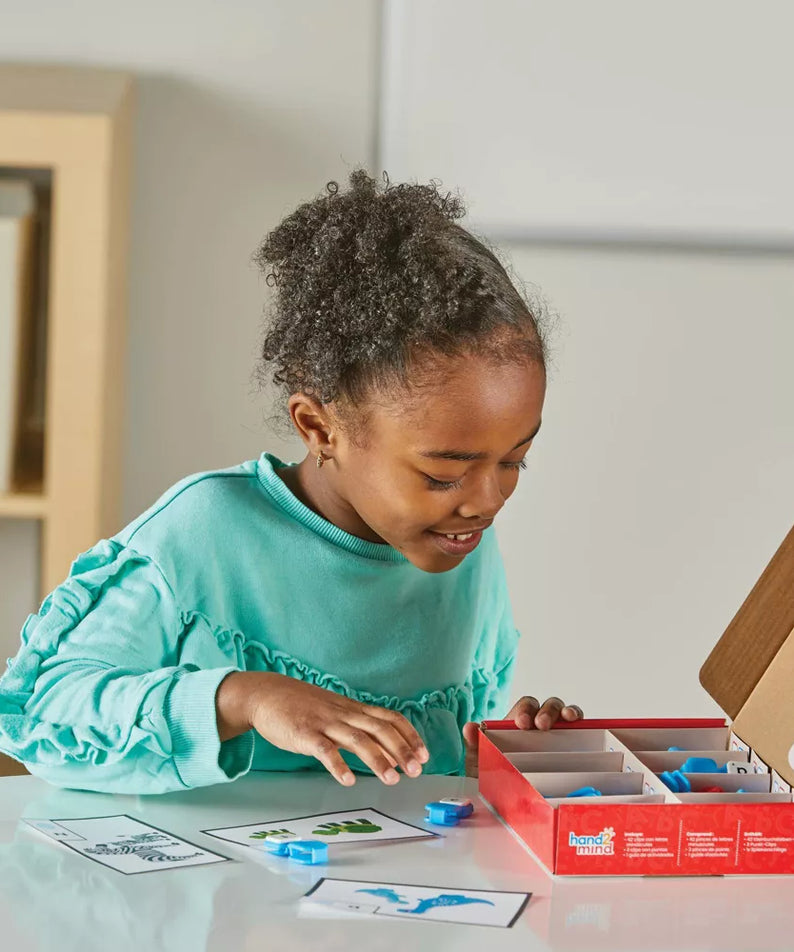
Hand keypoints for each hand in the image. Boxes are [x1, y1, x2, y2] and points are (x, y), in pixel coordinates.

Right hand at [216, 671, 429, 786]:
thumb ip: (358, 726)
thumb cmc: (303, 706)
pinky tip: (347, 780)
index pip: (390, 718)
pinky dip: (337, 765)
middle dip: (401, 749)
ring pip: (357, 739)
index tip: (424, 755)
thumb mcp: (336, 711)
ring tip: (391, 780)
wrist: (267, 694)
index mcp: (353, 709)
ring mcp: (325, 722)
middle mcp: (344, 714)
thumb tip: (385, 748)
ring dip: (377, 759)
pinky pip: (324, 749)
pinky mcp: (304, 733)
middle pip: (380, 729)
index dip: (409, 736)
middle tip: (415, 771)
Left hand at [462, 695, 583, 776]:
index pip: (526, 707)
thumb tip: (470, 727)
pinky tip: (581, 725)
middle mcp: (539, 724)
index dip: (525, 711)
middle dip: (546, 711)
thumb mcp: (480, 761)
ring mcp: (557, 733)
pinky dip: (582, 722)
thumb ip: (474, 744)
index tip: (521, 723)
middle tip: (541, 725)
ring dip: (567, 712)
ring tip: (568, 719)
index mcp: (518, 723)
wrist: (507, 792)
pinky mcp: (572, 744)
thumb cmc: (495, 771)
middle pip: (547, 706)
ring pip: (565, 713)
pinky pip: (580, 729)